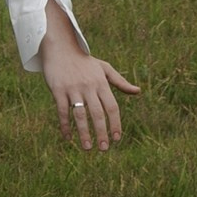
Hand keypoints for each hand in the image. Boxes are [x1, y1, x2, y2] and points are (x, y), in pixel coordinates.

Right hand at [39, 1, 139, 151]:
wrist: (60, 47)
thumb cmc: (84, 60)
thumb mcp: (104, 68)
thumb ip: (120, 82)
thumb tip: (138, 91)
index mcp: (101, 83)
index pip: (112, 106)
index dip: (115, 123)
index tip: (116, 139)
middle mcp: (88, 86)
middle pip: (97, 113)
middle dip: (101, 132)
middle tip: (104, 149)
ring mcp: (72, 88)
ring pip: (80, 114)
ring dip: (84, 133)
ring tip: (87, 148)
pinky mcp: (58, 89)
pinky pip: (62, 111)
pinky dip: (65, 126)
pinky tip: (68, 138)